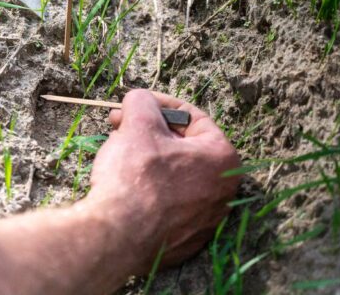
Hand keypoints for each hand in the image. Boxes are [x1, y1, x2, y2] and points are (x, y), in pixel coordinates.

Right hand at [86, 89, 239, 271]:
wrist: (117, 236)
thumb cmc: (136, 176)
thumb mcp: (138, 124)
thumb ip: (143, 102)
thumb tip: (141, 100)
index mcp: (223, 159)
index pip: (192, 117)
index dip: (159, 104)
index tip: (135, 103)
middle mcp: (223, 192)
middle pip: (182, 146)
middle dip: (148, 131)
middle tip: (120, 124)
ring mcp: (205, 220)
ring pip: (174, 174)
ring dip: (146, 156)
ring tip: (116, 148)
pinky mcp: (185, 240)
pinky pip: (167, 202)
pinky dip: (148, 188)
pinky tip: (124, 183)